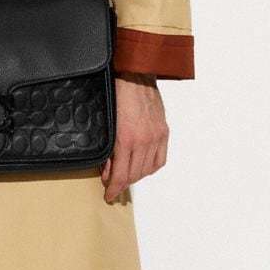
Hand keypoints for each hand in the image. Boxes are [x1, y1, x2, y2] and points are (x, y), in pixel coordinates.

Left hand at [100, 72, 168, 201]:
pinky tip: (143, 167)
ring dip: (136, 176)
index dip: (114, 189)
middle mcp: (144, 140)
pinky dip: (151, 167)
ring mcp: (156, 136)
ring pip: (148, 169)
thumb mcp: (105, 122)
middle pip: (135, 174)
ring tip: (126, 176)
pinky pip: (160, 158)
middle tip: (113, 185)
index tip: (109, 196)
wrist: (135, 74)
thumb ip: (107, 148)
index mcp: (126, 138)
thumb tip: (106, 169)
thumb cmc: (116, 93)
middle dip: (123, 183)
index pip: (121, 175)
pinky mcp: (163, 131)